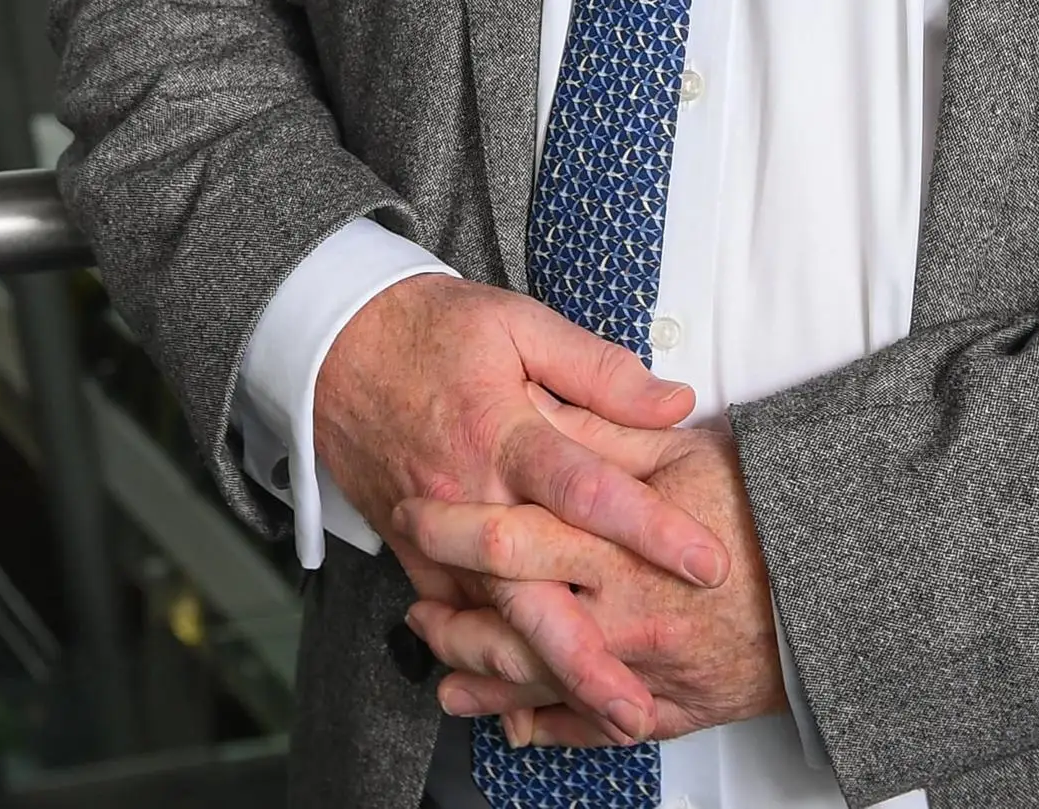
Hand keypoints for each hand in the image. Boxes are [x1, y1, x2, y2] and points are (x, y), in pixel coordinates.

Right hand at [314, 276, 723, 737]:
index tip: (707, 564)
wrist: (332, 344)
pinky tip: (528, 702)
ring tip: (603, 715)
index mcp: (502, 430)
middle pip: (530, 588)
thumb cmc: (430, 328)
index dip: (650, 528)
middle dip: (586, 655)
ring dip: (545, 673)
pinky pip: (451, 615)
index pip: (586, 489)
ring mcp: (434, 530)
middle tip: (639, 704)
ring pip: (492, 618)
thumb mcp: (516, 322)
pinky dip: (488, 661)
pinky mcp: (409, 550)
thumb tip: (674, 402)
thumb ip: (597, 369)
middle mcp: (469, 491)